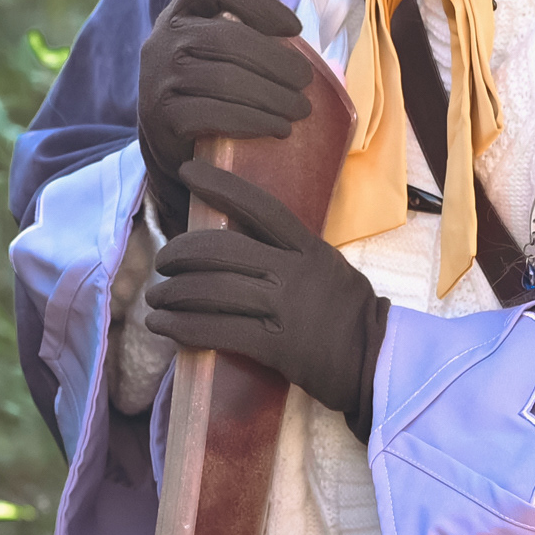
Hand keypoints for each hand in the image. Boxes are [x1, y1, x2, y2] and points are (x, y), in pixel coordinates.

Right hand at [139, 0, 312, 227]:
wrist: (167, 135)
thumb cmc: (204, 80)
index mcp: (179, 11)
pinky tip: (280, 128)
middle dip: (277, 60)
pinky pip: (215, 115)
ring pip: (225, 80)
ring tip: (301, 109)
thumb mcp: (213, 39)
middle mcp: (163, 39)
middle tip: (306, 81)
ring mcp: (158, 79)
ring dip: (274, 97)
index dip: (257, 0)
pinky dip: (255, 122)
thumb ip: (240, 10)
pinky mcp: (162, 117)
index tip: (295, 29)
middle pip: (228, 37)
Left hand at [143, 165, 385, 428]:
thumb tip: (245, 238)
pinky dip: (182, 327)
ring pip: (212, 290)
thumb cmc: (348, 315)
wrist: (379, 362)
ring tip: (156, 298)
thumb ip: (292, 252)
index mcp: (309, 249)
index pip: (260, 206)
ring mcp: (286, 309)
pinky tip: (162, 326)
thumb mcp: (328, 268)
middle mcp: (295, 273)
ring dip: (172, 293)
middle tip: (162, 262)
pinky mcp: (277, 347)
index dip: (222, 186)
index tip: (189, 172)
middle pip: (221, 250)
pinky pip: (218, 331)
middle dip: (180, 253)